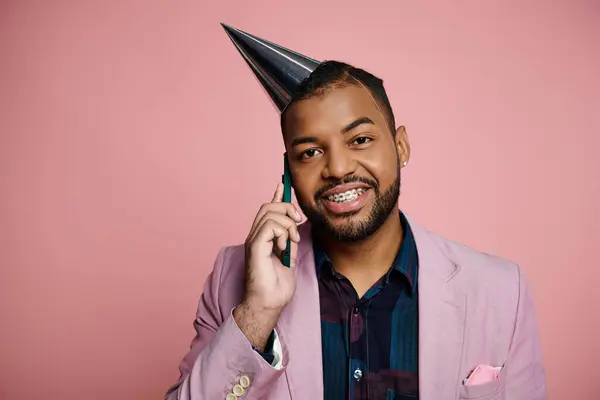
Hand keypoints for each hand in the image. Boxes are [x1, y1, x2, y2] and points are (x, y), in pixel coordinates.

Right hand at [233, 183, 301, 350]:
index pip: (267, 210)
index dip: (276, 196)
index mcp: (262, 238)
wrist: (268, 304)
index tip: (283, 184)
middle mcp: (255, 236)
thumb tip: (296, 226)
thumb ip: (289, 241)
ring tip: (292, 241)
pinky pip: (270, 226)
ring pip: (270, 213)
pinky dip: (282, 233)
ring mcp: (253, 241)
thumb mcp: (289, 258)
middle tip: (298, 222)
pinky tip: (284, 246)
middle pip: (268, 206)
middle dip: (287, 207)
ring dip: (287, 224)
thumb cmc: (276, 287)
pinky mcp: (255, 247)